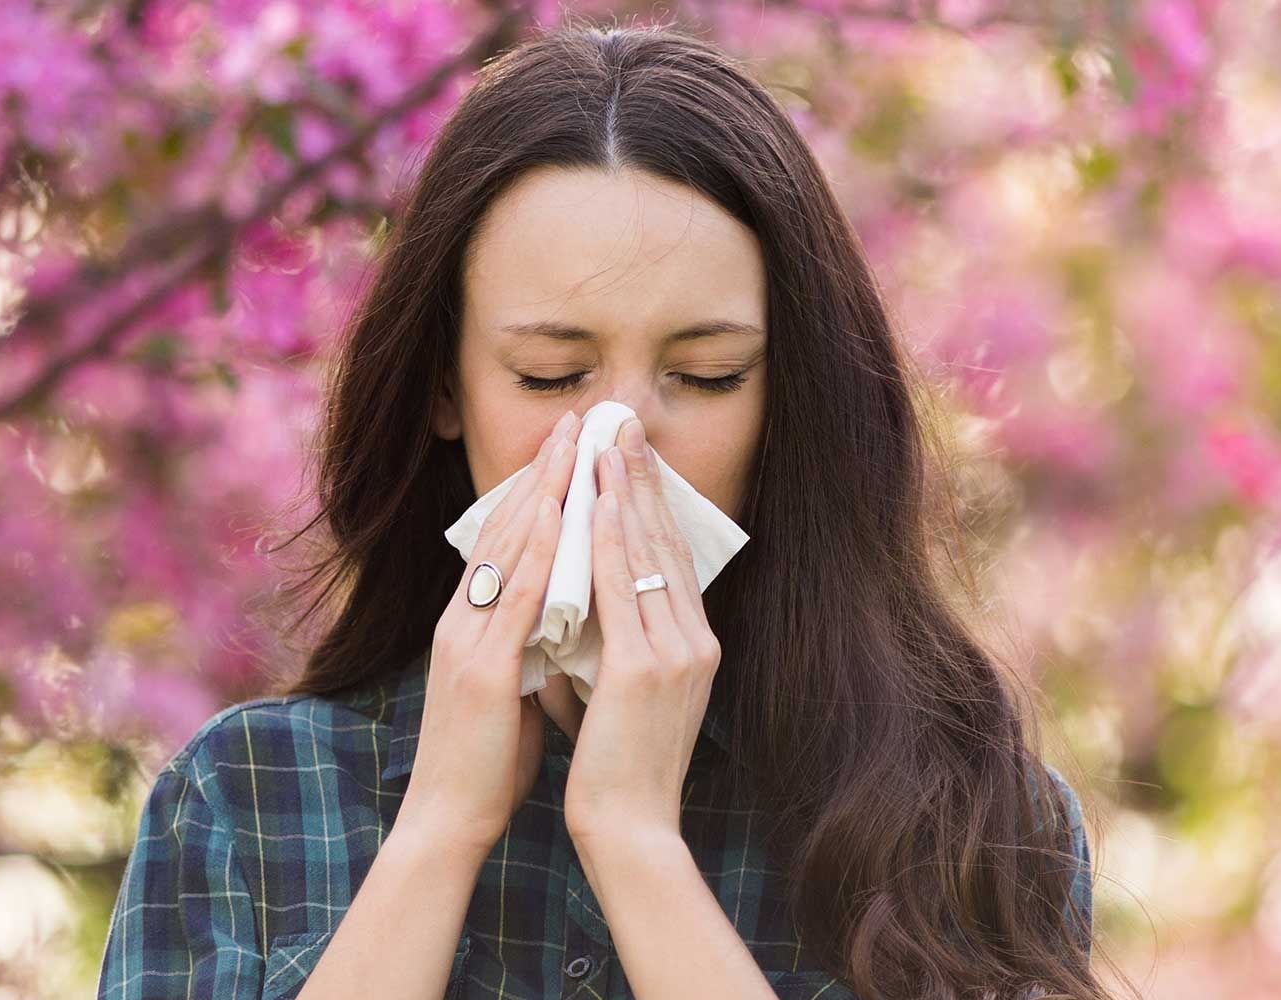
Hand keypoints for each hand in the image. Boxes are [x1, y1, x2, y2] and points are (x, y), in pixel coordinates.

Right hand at [396, 409, 582, 858]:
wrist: (449, 819)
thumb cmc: (486, 759)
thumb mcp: (510, 686)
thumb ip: (527, 645)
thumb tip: (561, 619)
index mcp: (468, 623)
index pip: (503, 541)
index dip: (534, 491)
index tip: (567, 450)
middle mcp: (460, 619)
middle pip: (501, 528)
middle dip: (541, 473)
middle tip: (574, 422)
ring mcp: (466, 639)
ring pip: (506, 550)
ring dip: (542, 493)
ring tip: (571, 446)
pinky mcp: (480, 669)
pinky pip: (515, 599)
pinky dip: (539, 552)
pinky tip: (560, 518)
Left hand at [562, 416, 722, 845]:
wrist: (629, 827)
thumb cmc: (618, 764)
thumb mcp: (625, 691)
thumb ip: (615, 642)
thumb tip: (584, 602)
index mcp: (693, 645)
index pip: (669, 557)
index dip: (649, 502)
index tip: (629, 455)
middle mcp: (696, 640)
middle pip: (664, 542)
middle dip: (640, 478)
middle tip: (622, 423)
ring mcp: (677, 653)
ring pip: (645, 554)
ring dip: (623, 492)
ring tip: (607, 441)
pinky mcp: (647, 669)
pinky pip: (623, 589)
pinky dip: (608, 540)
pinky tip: (594, 502)